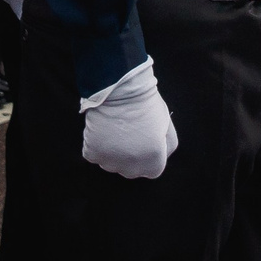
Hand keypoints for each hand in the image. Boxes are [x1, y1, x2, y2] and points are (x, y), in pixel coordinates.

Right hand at [80, 60, 177, 178]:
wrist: (120, 89)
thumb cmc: (145, 105)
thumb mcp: (167, 126)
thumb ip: (168, 147)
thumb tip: (161, 156)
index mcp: (153, 162)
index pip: (152, 171)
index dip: (149, 156)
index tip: (144, 142)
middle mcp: (132, 167)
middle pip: (131, 170)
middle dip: (130, 156)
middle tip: (128, 135)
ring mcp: (110, 161)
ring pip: (111, 164)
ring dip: (112, 152)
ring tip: (115, 130)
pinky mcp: (93, 153)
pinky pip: (94, 155)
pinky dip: (96, 145)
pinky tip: (102, 130)